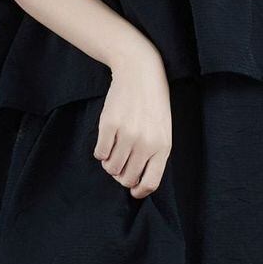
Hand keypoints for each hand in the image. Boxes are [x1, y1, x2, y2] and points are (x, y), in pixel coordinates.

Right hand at [94, 46, 171, 198]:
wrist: (140, 72)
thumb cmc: (153, 105)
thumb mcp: (163, 130)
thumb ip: (154, 155)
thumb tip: (135, 184)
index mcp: (162, 146)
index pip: (149, 183)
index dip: (138, 191)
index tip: (132, 190)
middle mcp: (146, 143)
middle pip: (127, 178)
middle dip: (121, 176)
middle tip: (120, 164)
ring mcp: (127, 134)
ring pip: (111, 168)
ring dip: (109, 164)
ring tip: (114, 150)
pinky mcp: (109, 125)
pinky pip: (99, 153)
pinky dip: (100, 152)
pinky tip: (107, 140)